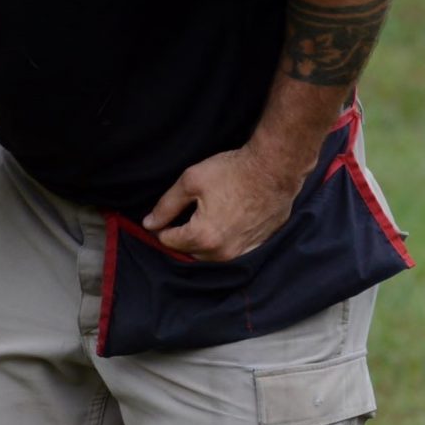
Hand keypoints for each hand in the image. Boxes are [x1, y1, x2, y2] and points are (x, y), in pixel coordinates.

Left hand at [141, 145, 302, 261]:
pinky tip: (227, 220)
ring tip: (209, 215)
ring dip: (203, 240)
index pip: (168, 240)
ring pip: (209, 254)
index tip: (169, 212)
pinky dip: (223, 241)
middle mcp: (221, 253)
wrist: (275, 170)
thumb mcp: (191, 181)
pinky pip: (230, 252)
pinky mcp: (255, 248)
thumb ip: (166, 206)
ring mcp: (240, 253)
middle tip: (190, 211)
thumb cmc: (234, 171)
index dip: (164, 224)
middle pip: (188, 250)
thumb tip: (149, 224)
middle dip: (184, 234)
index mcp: (202, 236)